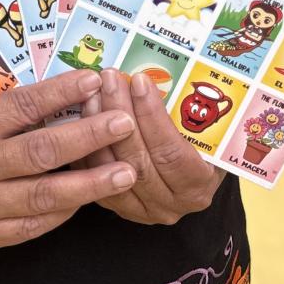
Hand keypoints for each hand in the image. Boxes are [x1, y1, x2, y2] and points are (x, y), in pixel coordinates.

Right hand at [0, 69, 138, 248]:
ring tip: (126, 173)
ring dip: (89, 184)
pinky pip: (29, 227)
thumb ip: (7, 107)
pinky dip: (60, 213)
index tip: (93, 80)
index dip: (61, 94)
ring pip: (43, 196)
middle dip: (89, 139)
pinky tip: (86, 199)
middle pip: (41, 153)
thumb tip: (68, 96)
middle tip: (125, 124)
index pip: (23, 107)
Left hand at [83, 69, 222, 225]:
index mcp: (198, 185)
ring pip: (110, 167)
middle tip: (111, 78)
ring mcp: (140, 210)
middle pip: (138, 159)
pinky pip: (92, 176)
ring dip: (98, 125)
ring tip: (93, 90)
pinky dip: (85, 145)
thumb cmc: (198, 144)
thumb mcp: (202, 130)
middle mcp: (170, 204)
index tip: (139, 81)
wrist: (185, 174)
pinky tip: (82, 114)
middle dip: (121, 112)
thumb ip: (185, 110)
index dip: (153, 115)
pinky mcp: (114, 206)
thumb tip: (152, 73)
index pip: (172, 152)